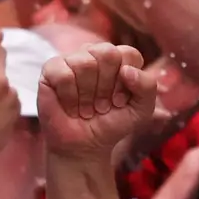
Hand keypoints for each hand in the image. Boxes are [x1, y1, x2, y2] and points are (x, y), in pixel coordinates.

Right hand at [34, 43, 165, 169]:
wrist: (85, 145)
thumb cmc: (112, 123)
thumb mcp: (142, 110)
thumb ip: (147, 86)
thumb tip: (127, 70)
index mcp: (119, 59)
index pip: (128, 53)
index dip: (126, 82)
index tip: (120, 101)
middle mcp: (95, 54)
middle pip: (107, 53)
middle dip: (106, 87)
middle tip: (101, 105)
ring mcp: (72, 59)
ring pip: (84, 62)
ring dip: (87, 95)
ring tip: (86, 108)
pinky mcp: (51, 70)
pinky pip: (63, 73)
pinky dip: (69, 96)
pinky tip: (70, 106)